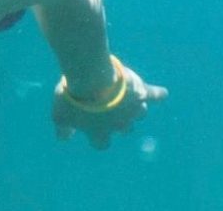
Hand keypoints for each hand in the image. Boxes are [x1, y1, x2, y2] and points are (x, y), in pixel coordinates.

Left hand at [51, 62, 167, 148]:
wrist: (92, 79)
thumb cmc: (75, 99)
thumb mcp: (61, 116)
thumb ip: (63, 129)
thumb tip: (63, 139)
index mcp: (100, 132)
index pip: (101, 143)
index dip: (98, 137)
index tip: (94, 129)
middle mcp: (120, 124)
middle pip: (124, 128)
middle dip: (118, 120)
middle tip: (109, 108)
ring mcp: (132, 109)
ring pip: (140, 114)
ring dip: (134, 108)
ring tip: (129, 99)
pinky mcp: (141, 93)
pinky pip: (153, 95)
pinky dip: (157, 94)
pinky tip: (161, 93)